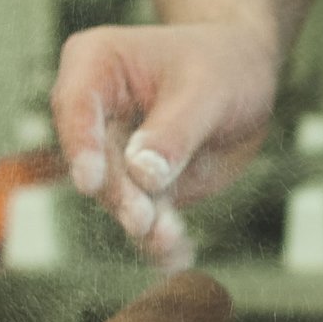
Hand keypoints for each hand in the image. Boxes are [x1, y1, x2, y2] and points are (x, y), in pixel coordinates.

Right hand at [50, 22, 280, 270]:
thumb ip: (176, 131)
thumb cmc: (222, 64)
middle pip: (96, 162)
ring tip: (167, 242)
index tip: (91, 181)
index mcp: (94, 65)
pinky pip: (146, 216)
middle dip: (120, 196)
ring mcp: (115, 153)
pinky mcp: (140, 186)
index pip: (76, 107)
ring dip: (142, 224)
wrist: (246, 75)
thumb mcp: (208, 89)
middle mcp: (95, 113)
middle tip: (143, 220)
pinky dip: (161, 239)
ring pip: (119, 197)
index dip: (81, 146)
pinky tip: (176, 257)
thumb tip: (143, 174)